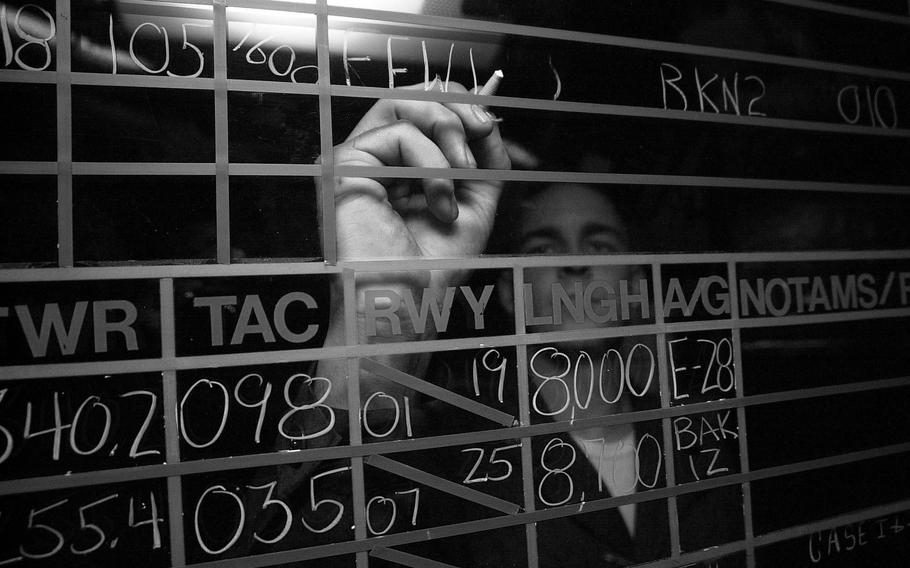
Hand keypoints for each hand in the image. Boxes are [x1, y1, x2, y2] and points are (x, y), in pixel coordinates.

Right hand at [318, 82, 510, 409]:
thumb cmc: (436, 265)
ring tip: (463, 172)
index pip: (421, 105)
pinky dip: (432, 165)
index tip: (489, 127)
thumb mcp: (475, 201)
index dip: (458, 103)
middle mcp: (373, 157)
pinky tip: (440, 203)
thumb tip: (488, 119)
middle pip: (410, 93)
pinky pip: (398, 135)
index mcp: (397, 163)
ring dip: (447, 129)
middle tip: (482, 132)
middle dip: (456, 107)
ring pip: (401, 103)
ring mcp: (356, 160)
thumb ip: (483, 157)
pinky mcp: (345, 166)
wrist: (411, 302)